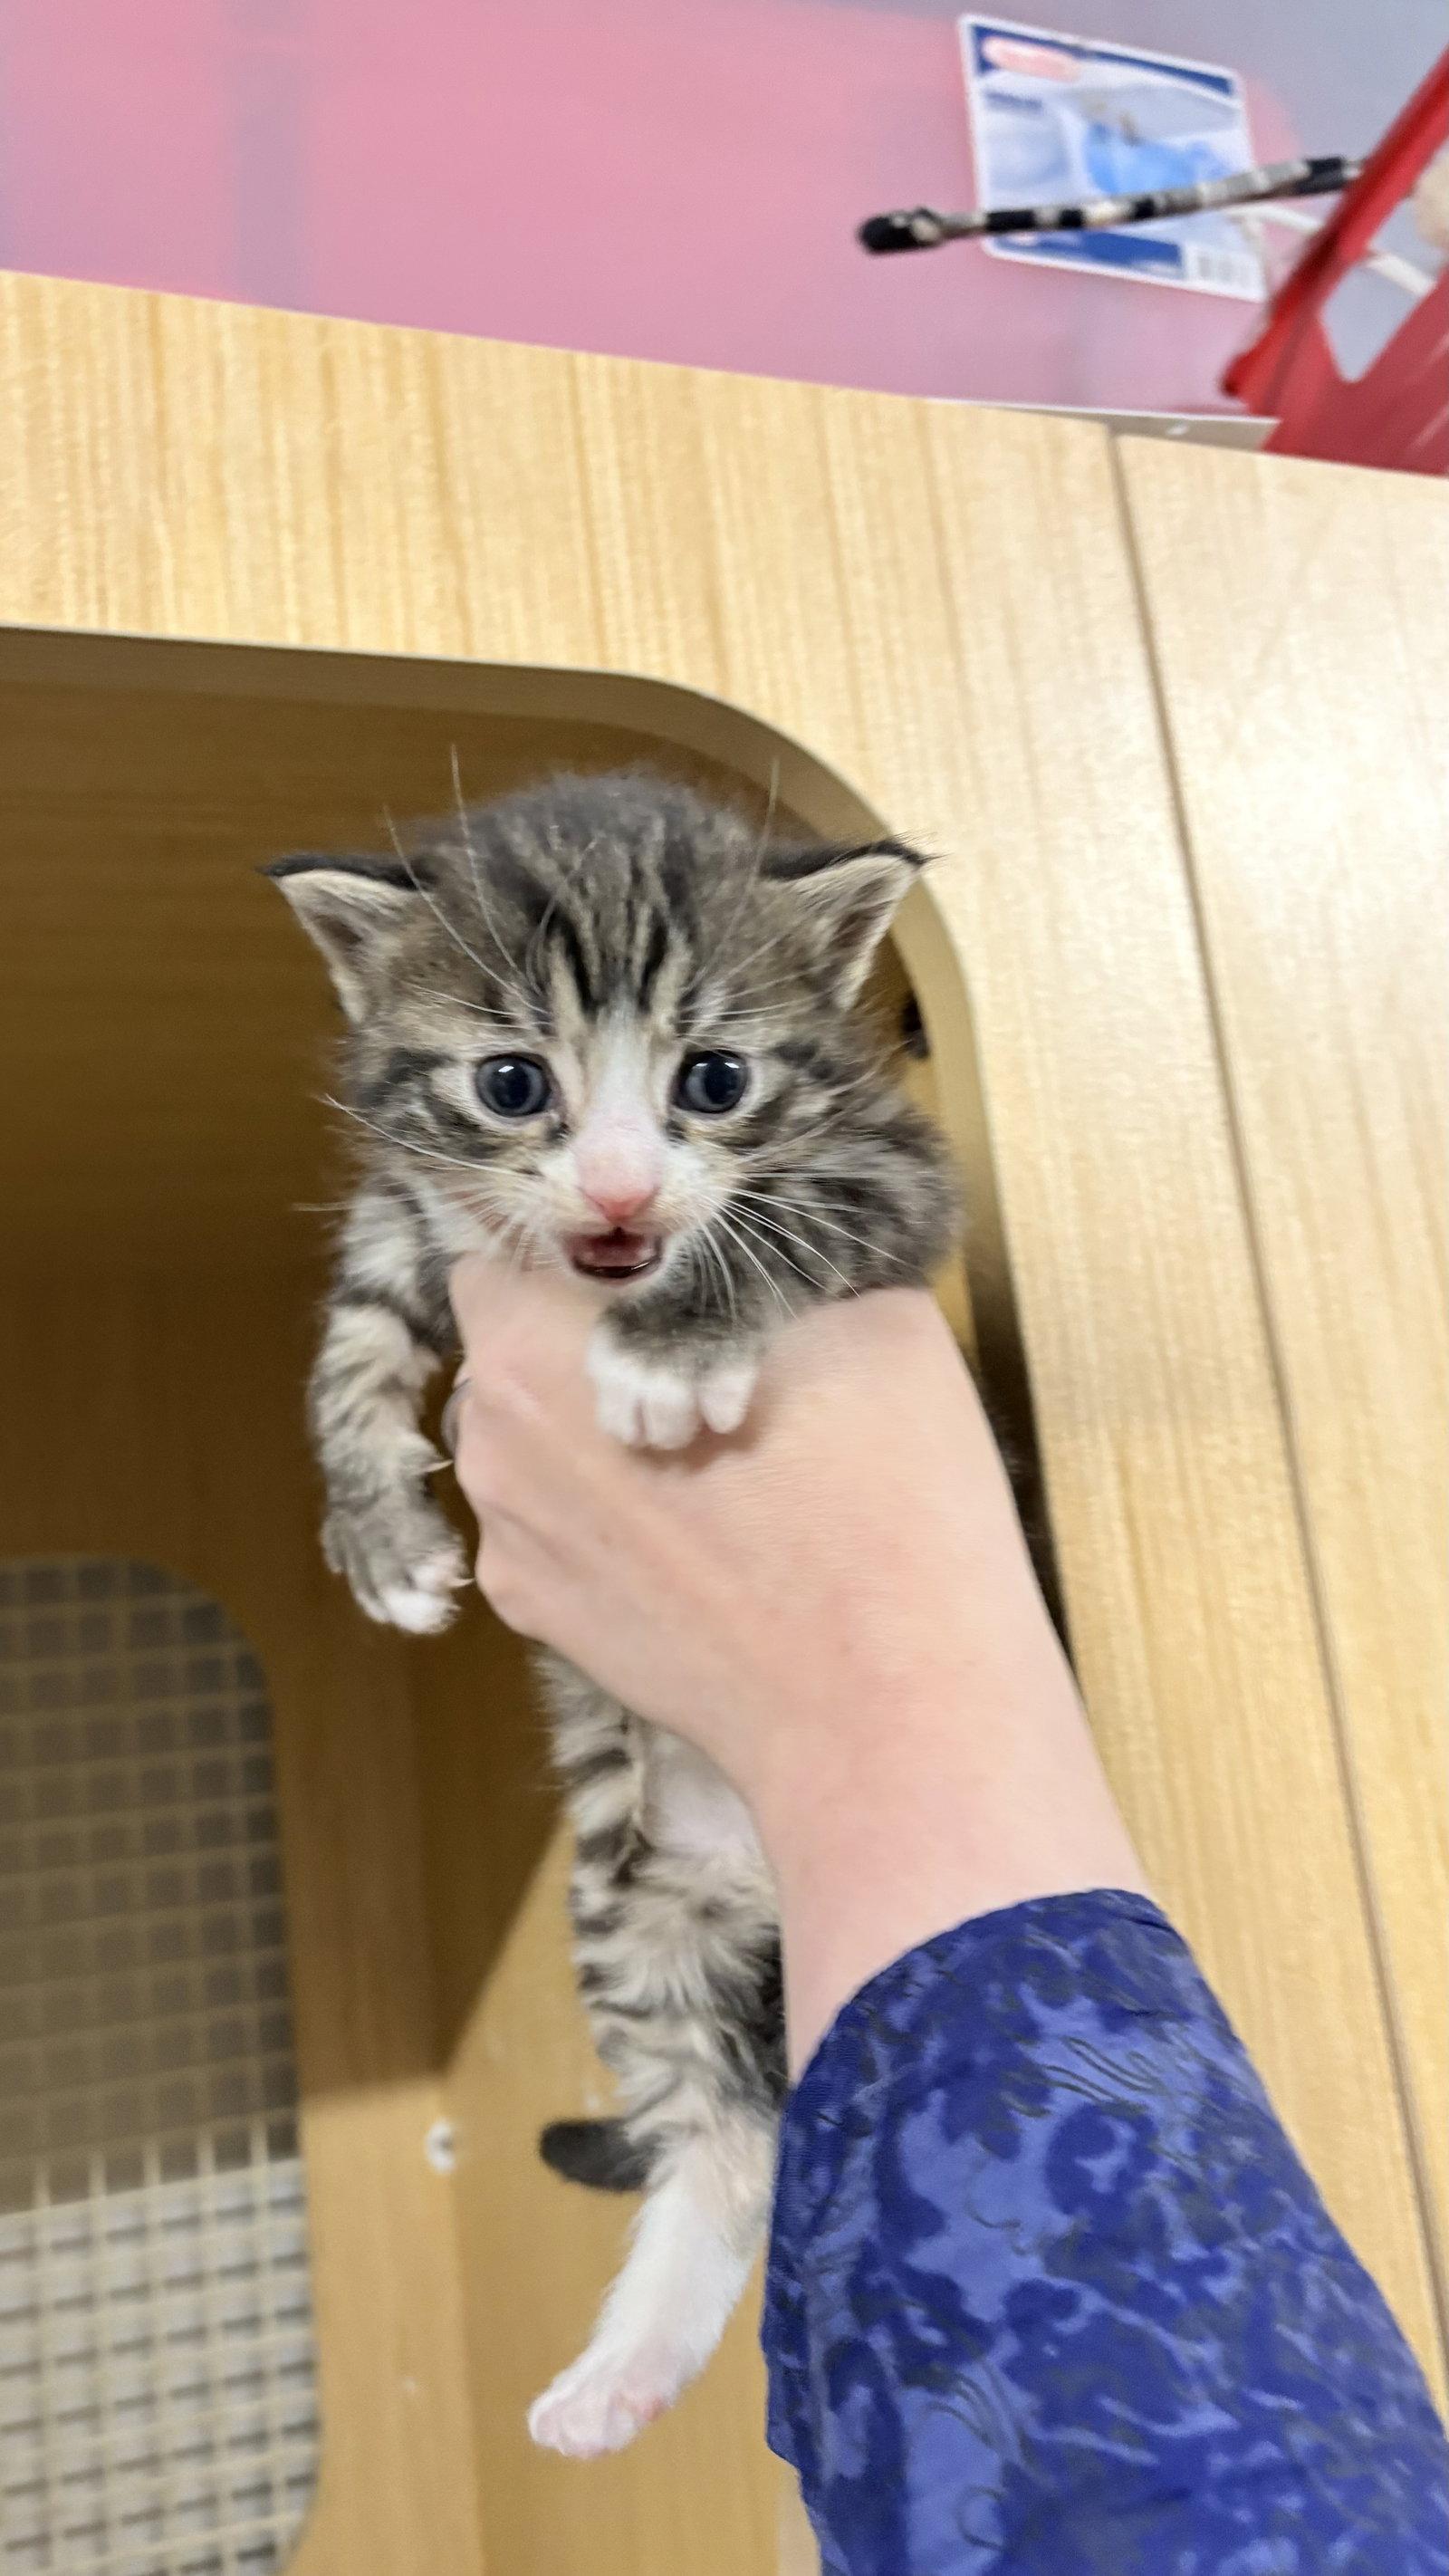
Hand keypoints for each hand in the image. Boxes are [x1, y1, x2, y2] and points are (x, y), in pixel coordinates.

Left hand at [449, 1261, 1145, 2061]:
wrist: (886, 1710)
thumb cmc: (880, 1496)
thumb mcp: (863, 1312)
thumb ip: (772, 1252)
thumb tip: (756, 1234)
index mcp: (533, 1343)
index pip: (507, 1244)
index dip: (587, 1241)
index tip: (667, 1257)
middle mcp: (490, 1441)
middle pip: (513, 1348)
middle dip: (588, 1336)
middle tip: (707, 1352)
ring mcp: (509, 1542)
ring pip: (533, 1442)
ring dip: (597, 1428)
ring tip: (720, 1457)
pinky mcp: (542, 1624)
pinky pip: (558, 1530)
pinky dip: (612, 1520)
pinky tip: (707, 1540)